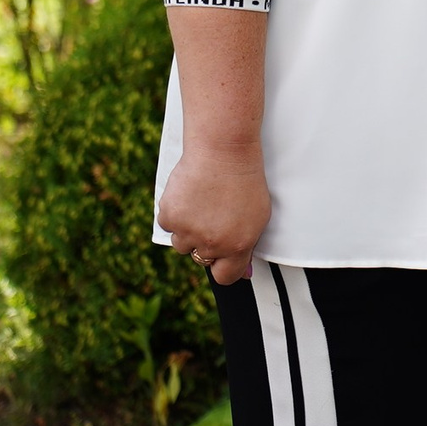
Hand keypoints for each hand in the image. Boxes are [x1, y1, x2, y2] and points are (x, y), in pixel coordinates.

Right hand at [159, 143, 270, 285]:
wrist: (222, 149)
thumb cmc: (244, 178)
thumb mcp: (259, 215)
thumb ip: (247, 245)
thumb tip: (244, 273)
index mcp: (237, 245)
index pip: (225, 276)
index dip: (222, 266)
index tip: (221, 258)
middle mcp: (212, 243)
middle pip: (201, 258)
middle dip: (206, 242)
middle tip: (212, 216)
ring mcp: (189, 231)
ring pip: (181, 244)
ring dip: (187, 229)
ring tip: (201, 203)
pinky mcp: (170, 216)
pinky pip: (167, 225)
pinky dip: (174, 212)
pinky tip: (188, 195)